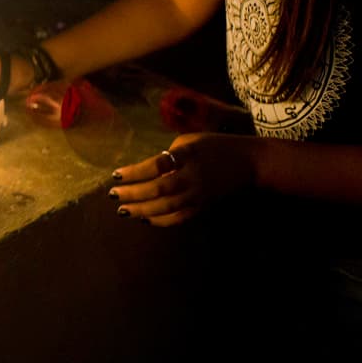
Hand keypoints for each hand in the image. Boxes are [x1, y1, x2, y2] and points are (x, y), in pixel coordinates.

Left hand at [109, 133, 258, 225]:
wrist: (248, 162)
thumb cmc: (213, 146)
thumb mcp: (189, 141)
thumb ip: (167, 156)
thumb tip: (144, 172)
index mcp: (188, 155)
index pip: (157, 166)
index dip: (135, 172)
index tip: (115, 174)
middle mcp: (193, 176)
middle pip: (160, 189)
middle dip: (133, 194)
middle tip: (113, 194)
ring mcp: (199, 194)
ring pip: (167, 207)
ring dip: (142, 210)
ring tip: (122, 210)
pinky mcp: (203, 206)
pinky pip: (179, 218)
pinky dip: (160, 221)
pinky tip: (143, 219)